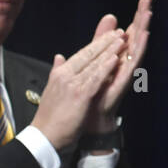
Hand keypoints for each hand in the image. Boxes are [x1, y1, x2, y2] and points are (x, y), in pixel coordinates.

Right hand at [28, 31, 125, 149]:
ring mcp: (73, 84)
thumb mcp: (53, 88)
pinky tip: (116, 59)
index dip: (97, 44)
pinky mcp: (80, 95)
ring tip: (122, 40)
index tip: (110, 35)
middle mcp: (65, 74)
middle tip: (120, 32)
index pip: (81, 54)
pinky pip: (96, 78)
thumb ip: (57, 71)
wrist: (45, 135)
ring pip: (94, 63)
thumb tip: (59, 56)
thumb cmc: (50, 116)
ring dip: (109, 51)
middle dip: (105, 42)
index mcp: (60, 73)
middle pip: (88, 55)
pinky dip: (106, 67)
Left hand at [82, 0, 152, 133]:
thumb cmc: (91, 97)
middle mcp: (124, 65)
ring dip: (142, 30)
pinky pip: (131, 65)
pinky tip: (143, 37)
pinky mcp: (122, 84)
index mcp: (117, 59)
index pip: (129, 33)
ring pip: (136, 48)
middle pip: (136, 37)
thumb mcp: (92, 64)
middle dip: (142, 18)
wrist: (88, 123)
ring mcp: (124, 74)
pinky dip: (138, 50)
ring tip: (148, 12)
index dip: (136, 16)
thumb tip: (101, 28)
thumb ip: (97, 45)